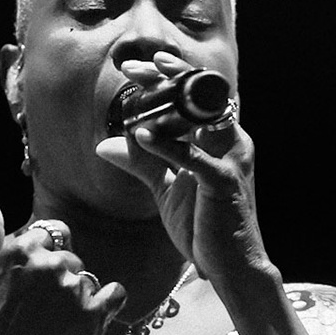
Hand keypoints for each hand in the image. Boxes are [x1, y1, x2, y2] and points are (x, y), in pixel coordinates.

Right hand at [0, 186, 127, 334]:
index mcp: (20, 249)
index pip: (48, 236)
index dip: (39, 260)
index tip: (26, 286)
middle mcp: (49, 264)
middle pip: (69, 257)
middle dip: (58, 278)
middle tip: (37, 309)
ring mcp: (72, 291)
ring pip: (86, 279)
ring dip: (76, 296)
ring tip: (52, 322)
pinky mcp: (91, 317)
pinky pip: (116, 295)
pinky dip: (109, 303)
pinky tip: (91, 316)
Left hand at [96, 52, 269, 289]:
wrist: (230, 267)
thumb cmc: (204, 227)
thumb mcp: (167, 189)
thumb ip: (142, 163)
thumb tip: (104, 146)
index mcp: (221, 139)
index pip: (197, 95)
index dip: (170, 75)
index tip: (136, 68)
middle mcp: (231, 142)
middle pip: (201, 94)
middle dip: (168, 74)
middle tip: (132, 67)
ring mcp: (231, 160)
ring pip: (203, 114)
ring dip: (169, 98)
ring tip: (137, 86)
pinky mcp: (224, 183)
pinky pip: (194, 156)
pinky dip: (167, 144)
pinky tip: (141, 136)